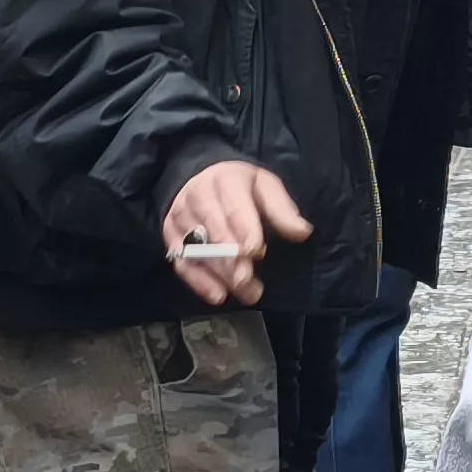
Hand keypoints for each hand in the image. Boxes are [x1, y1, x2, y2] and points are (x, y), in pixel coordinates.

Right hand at [164, 161, 312, 305]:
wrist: (198, 176)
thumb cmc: (239, 185)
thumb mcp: (265, 186)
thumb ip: (282, 209)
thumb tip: (302, 232)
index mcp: (225, 180)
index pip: (233, 206)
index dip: (244, 230)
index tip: (256, 251)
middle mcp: (197, 197)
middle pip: (213, 231)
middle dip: (231, 258)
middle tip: (249, 280)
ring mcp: (180, 217)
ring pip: (197, 250)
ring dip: (220, 274)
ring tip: (243, 292)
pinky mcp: (169, 236)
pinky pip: (181, 262)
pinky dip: (198, 281)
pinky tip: (218, 295)